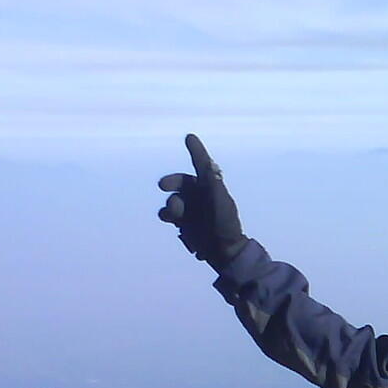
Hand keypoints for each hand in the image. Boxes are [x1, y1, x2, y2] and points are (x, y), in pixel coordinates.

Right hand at [158, 134, 246, 266]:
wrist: (223, 251)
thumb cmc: (225, 224)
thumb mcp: (220, 200)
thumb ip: (212, 181)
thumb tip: (207, 161)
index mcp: (212, 187)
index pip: (202, 165)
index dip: (196, 151)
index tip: (189, 137)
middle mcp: (201, 196)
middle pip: (181, 182)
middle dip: (172, 182)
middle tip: (163, 185)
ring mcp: (191, 209)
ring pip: (173, 199)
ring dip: (171, 205)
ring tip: (176, 215)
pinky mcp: (184, 223)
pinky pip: (168, 214)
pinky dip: (168, 216)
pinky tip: (176, 223)